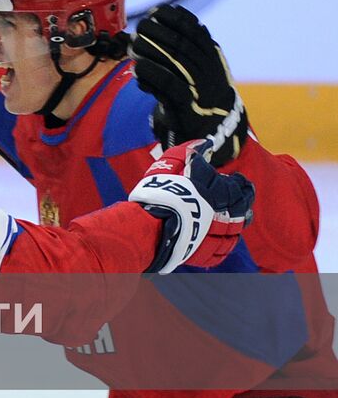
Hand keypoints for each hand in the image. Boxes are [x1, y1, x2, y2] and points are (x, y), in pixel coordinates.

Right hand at [129, 140, 253, 272]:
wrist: (153, 227)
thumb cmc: (162, 192)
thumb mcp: (172, 163)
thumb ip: (190, 150)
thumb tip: (205, 143)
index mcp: (224, 191)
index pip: (241, 186)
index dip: (237, 183)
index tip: (232, 180)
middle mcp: (228, 214)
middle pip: (243, 209)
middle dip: (238, 204)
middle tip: (229, 200)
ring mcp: (220, 236)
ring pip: (234, 231)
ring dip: (231, 224)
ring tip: (220, 219)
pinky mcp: (209, 254)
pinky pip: (221, 250)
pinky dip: (218, 244)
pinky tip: (211, 238)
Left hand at [132, 4, 248, 165]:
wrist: (216, 139)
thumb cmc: (199, 102)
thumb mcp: (196, 74)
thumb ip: (183, 54)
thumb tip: (158, 27)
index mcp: (215, 62)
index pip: (198, 34)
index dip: (179, 20)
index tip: (159, 10)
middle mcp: (211, 74)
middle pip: (185, 46)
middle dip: (161, 32)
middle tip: (141, 25)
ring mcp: (202, 92)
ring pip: (177, 64)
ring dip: (152, 51)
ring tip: (133, 44)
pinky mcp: (189, 110)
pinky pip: (170, 88)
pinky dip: (153, 76)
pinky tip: (137, 69)